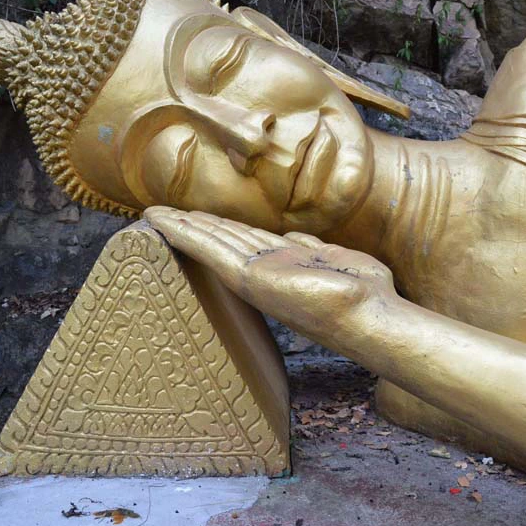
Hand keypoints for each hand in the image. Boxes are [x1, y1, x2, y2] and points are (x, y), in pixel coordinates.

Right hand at [145, 207, 396, 340]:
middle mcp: (262, 272)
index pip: (241, 241)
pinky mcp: (250, 277)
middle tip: (158, 213)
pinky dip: (186, 234)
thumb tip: (292, 239)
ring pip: (211, 243)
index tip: (193, 215)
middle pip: (220, 241)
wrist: (371, 313)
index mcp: (280, 267)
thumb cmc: (361, 293)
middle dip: (190, 226)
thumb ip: (309, 249)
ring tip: (155, 215)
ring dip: (182, 227)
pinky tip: (167, 223)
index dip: (216, 226)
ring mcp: (254, 276)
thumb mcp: (333, 261)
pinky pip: (211, 249)